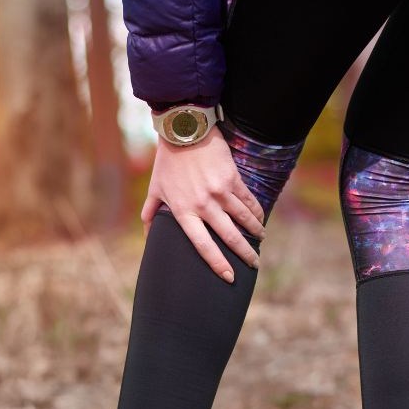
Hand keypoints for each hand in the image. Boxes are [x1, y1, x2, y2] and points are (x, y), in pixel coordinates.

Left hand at [140, 127, 265, 283]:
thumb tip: (148, 234)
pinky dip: (256, 212)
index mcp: (184, 212)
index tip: (229, 278)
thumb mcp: (155, 189)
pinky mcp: (232, 178)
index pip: (202, 245)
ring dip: (255, 233)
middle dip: (244, 255)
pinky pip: (248, 200)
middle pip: (230, 237)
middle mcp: (204, 205)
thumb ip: (151, 214)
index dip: (217, 264)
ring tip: (260, 242)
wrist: (184, 131)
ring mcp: (220, 192)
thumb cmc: (167, 162)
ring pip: (244, 220)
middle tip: (253, 265)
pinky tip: (260, 220)